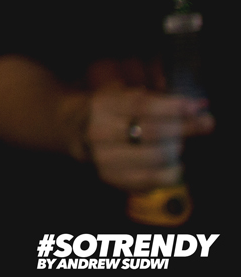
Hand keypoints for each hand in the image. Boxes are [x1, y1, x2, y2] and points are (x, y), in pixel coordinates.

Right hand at [84, 87, 213, 191]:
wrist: (74, 130)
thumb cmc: (112, 109)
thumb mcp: (126, 95)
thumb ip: (161, 101)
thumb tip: (200, 108)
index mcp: (102, 105)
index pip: (142, 106)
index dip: (172, 107)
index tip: (196, 107)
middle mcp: (99, 132)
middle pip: (152, 132)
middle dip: (183, 128)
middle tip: (202, 124)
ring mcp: (104, 158)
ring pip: (156, 157)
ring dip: (177, 149)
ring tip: (180, 143)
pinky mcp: (113, 179)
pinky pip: (154, 180)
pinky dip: (173, 172)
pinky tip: (174, 164)